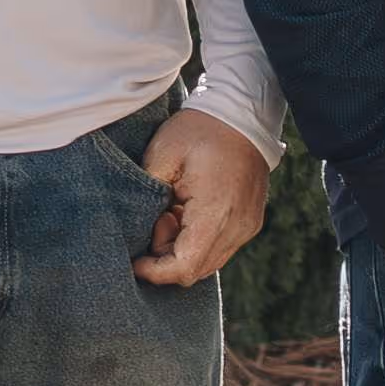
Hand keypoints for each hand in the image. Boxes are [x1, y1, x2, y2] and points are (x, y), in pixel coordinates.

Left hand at [137, 113, 275, 288]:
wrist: (241, 114)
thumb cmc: (198, 131)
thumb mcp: (160, 157)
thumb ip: (146, 200)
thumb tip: (140, 232)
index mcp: (215, 213)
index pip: (184, 267)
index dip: (155, 271)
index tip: (135, 259)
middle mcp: (237, 228)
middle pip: (195, 271)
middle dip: (166, 257)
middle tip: (158, 218)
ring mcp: (247, 227)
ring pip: (207, 262)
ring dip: (183, 249)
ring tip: (173, 210)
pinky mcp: (250, 223)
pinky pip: (219, 248)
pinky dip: (198, 240)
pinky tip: (190, 209)